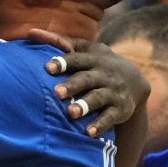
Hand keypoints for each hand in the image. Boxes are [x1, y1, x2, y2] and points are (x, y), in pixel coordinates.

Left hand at [33, 32, 149, 137]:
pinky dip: (100, 125)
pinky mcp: (120, 109)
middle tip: (56, 93)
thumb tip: (31, 33)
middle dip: (73, 85)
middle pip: (87, 79)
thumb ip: (63, 43)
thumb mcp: (88, 50)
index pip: (78, 59)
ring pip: (99, 98)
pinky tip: (88, 133)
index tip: (48, 67)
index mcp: (94, 59)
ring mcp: (113, 92)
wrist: (136, 82)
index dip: (64, 62)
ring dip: (85, 105)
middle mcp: (104, 74)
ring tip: (71, 113)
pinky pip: (110, 118)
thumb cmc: (99, 65)